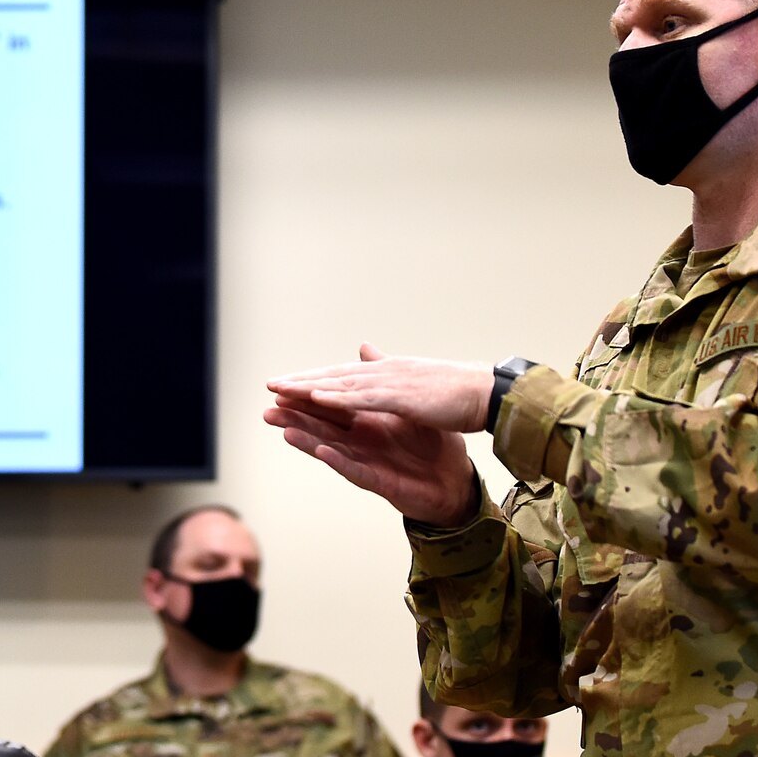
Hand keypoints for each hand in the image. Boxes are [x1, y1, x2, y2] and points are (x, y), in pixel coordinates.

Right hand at [266, 347, 485, 524]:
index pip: (329, 407)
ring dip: (308, 441)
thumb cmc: (430, 448)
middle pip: (321, 428)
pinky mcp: (380, 481)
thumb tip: (365, 350)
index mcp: (365, 424)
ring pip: (332, 450)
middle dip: (295, 418)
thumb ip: (382, 383)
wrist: (454, 480)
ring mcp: (368, 462)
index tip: (281, 387)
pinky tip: (324, 452)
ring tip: (285, 429)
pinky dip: (340, 461)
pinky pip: (356, 470)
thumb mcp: (407, 408)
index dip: (306, 397)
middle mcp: (360, 443)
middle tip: (268, 408)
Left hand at [269, 346, 494, 432]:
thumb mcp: (417, 382)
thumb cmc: (456, 393)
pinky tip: (317, 400)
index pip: (343, 376)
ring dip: (311, 388)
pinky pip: (363, 399)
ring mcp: (391, 385)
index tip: (288, 383)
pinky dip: (339, 398)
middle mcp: (384, 374)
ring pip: (342, 386)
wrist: (487, 395)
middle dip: (302, 382)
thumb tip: (374, 356)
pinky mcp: (401, 398)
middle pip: (334, 377)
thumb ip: (391, 372)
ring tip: (281, 390)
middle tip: (270, 384)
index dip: (315, 379)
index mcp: (387, 375)